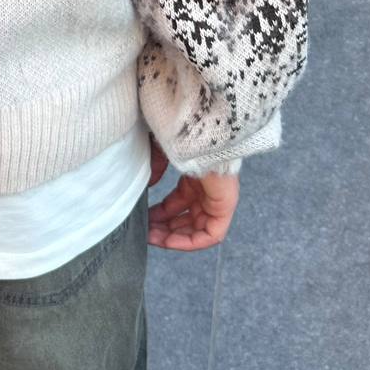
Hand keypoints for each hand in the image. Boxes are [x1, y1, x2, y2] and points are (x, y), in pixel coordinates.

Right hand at [146, 133, 239, 250]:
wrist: (201, 128)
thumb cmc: (182, 133)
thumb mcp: (161, 151)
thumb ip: (155, 168)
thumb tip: (148, 186)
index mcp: (195, 174)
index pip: (179, 201)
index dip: (161, 214)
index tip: (144, 219)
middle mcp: (207, 188)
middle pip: (187, 217)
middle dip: (165, 228)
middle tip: (145, 232)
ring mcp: (218, 197)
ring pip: (198, 228)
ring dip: (175, 237)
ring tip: (152, 238)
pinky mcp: (225, 205)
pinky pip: (211, 234)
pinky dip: (191, 242)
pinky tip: (170, 241)